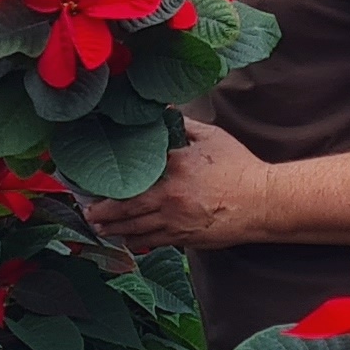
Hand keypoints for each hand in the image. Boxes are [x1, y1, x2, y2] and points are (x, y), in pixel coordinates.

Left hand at [82, 121, 272, 251]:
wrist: (263, 202)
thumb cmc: (239, 168)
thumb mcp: (211, 137)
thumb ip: (183, 123)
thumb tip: (164, 107)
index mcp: (173, 166)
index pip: (131, 174)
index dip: (108, 179)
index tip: (92, 180)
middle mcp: (168, 196)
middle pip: (123, 207)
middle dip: (101, 211)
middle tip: (87, 211)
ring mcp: (174, 220)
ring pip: (133, 228)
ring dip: (112, 228)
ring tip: (98, 226)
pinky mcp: (183, 238)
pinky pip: (150, 242)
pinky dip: (134, 241)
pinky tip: (125, 238)